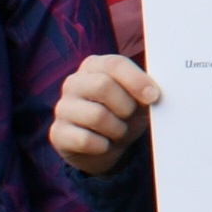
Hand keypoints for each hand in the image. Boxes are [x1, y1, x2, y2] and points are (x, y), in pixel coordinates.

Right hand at [51, 54, 156, 174]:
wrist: (104, 147)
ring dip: (117, 129)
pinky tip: (104, 144)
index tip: (154, 96)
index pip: (114, 64)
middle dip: (126, 106)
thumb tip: (154, 93)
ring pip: (96, 115)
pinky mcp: (57, 133)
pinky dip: (103, 146)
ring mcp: (62, 107)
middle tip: (130, 116)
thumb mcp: (138, 101)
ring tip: (118, 131)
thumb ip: (145, 91)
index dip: (136, 80)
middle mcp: (74, 83)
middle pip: (102, 86)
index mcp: (94, 66)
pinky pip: (86, 140)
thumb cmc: (123, 115)